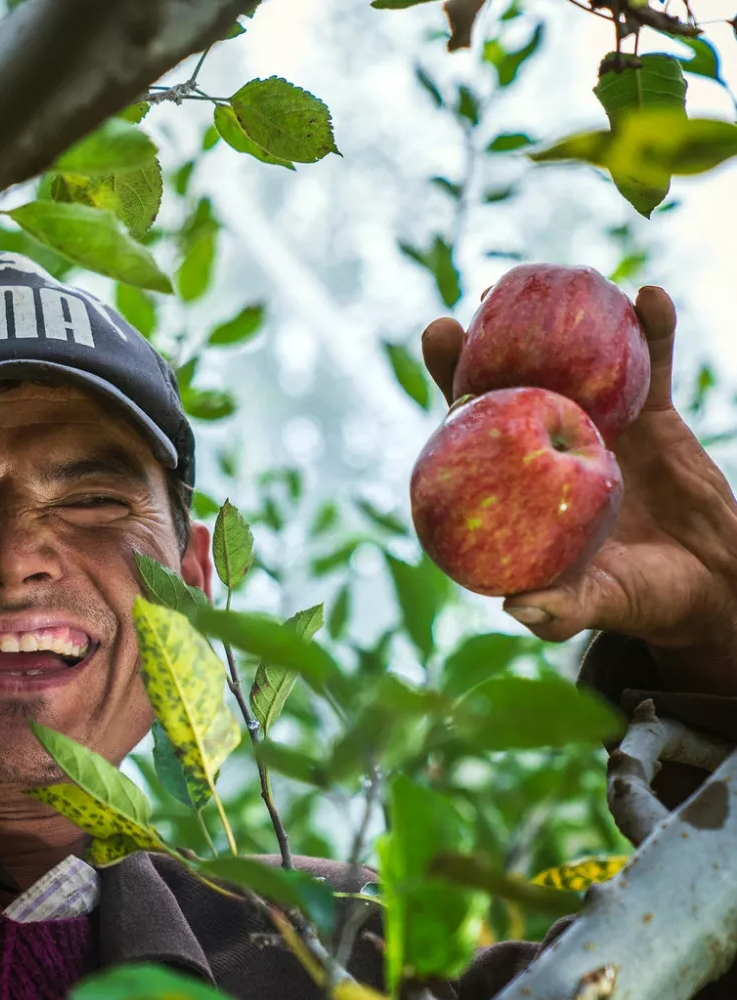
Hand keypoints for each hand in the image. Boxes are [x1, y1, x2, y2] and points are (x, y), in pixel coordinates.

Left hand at [422, 287, 736, 694]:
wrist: (711, 587)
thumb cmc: (639, 600)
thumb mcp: (599, 605)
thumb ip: (562, 610)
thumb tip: (518, 609)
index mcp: (518, 484)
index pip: (472, 427)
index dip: (451, 383)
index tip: (435, 337)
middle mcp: (548, 445)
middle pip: (512, 380)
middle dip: (489, 338)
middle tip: (479, 299)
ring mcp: (600, 424)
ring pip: (579, 362)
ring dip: (571, 320)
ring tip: (565, 277)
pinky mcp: (655, 416)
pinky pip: (654, 367)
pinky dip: (653, 332)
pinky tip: (649, 297)